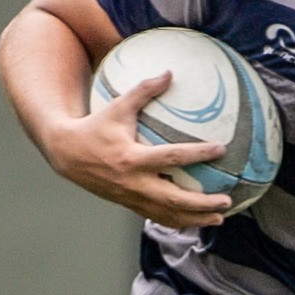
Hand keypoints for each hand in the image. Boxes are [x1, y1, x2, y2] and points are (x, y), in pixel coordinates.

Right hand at [44, 71, 233, 230]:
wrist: (67, 154)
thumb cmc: (95, 127)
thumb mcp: (117, 106)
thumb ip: (144, 90)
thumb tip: (169, 73)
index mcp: (132, 158)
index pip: (172, 157)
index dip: (198, 154)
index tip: (221, 149)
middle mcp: (134, 182)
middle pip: (174, 198)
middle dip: (202, 202)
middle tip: (227, 200)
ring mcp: (132, 197)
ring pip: (168, 214)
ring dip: (196, 218)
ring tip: (220, 217)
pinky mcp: (130, 205)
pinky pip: (158, 217)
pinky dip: (179, 221)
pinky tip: (198, 221)